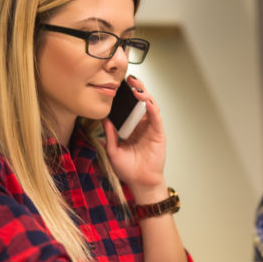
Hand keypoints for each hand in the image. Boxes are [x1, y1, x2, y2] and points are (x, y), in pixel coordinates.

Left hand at [102, 75, 166, 200]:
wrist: (141, 182)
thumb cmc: (129, 169)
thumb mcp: (113, 150)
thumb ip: (109, 134)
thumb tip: (103, 119)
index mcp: (131, 127)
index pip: (128, 107)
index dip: (124, 96)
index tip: (117, 85)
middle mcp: (142, 125)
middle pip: (141, 102)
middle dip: (136, 89)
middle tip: (128, 79)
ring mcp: (151, 128)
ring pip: (150, 106)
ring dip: (144, 95)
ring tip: (136, 87)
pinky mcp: (158, 133)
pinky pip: (156, 117)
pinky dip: (152, 107)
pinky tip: (147, 101)